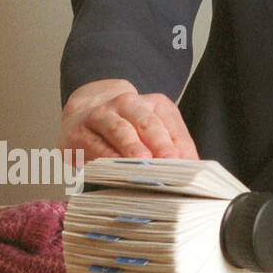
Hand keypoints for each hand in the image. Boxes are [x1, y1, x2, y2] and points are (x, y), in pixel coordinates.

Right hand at [60, 79, 198, 160]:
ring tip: (143, 160)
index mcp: (154, 103)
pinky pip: (95, 144)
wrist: (83, 114)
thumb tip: (193, 168)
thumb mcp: (154, 131)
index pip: (171, 122)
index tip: (187, 163)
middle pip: (147, 122)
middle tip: (170, 160)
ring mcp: (101, 115)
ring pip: (120, 129)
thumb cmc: (128, 128)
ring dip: (132, 146)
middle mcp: (128, 104)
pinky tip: (114, 167)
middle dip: (160, 142)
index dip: (180, 144)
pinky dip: (106, 157)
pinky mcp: (79, 132)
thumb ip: (174, 147)